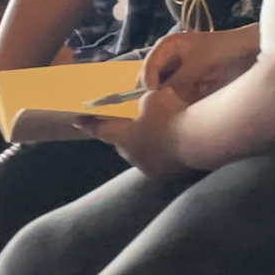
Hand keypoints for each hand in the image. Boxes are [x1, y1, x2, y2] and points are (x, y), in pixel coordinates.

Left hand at [78, 87, 194, 179]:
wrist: (197, 140)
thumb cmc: (170, 116)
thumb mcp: (152, 98)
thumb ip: (142, 100)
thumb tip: (145, 101)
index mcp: (123, 137)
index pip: (99, 129)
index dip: (88, 123)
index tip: (77, 120)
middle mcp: (132, 157)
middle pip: (122, 144)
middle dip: (124, 134)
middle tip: (129, 123)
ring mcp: (149, 169)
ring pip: (141, 154)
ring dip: (145, 144)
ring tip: (157, 132)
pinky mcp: (166, 176)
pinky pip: (158, 162)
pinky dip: (161, 152)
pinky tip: (173, 142)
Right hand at [141, 28, 257, 100]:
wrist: (248, 54)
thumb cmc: (222, 50)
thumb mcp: (198, 63)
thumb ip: (177, 79)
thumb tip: (159, 96)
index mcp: (167, 47)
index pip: (148, 68)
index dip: (149, 84)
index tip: (154, 101)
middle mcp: (168, 60)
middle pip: (152, 82)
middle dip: (155, 95)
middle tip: (160, 110)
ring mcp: (177, 74)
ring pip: (163, 93)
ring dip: (166, 102)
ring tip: (173, 111)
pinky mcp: (187, 86)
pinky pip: (176, 99)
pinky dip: (178, 105)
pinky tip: (183, 111)